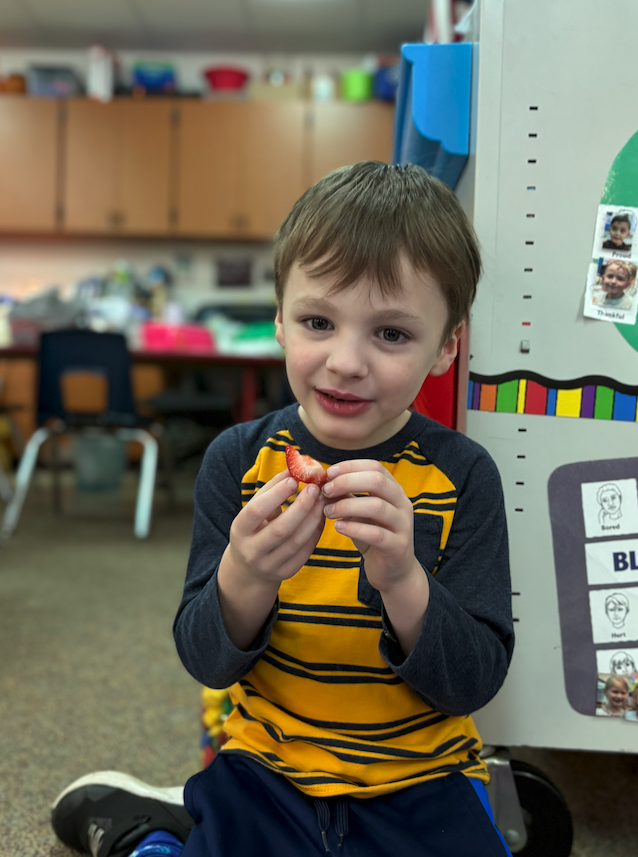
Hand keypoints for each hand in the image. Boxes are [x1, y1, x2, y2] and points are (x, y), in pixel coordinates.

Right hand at [227, 469, 326, 587]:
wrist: (248, 569)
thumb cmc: (253, 529)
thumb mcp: (254, 510)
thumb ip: (272, 489)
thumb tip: (294, 468)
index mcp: (240, 530)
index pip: (256, 511)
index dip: (276, 494)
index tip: (294, 479)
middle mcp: (252, 551)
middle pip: (281, 529)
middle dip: (301, 506)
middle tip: (314, 488)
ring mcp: (270, 565)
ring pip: (297, 541)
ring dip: (313, 518)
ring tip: (322, 500)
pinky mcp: (286, 573)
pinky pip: (305, 551)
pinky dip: (315, 532)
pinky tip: (320, 516)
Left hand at [322, 460, 416, 592]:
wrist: (393, 571)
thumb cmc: (372, 536)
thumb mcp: (358, 512)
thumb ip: (345, 496)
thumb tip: (321, 481)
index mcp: (394, 490)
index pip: (375, 466)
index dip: (350, 466)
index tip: (328, 473)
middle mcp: (402, 503)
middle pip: (377, 481)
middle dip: (347, 482)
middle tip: (325, 490)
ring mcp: (403, 525)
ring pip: (376, 506)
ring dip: (347, 505)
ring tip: (328, 511)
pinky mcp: (398, 546)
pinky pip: (376, 534)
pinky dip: (354, 528)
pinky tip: (338, 527)